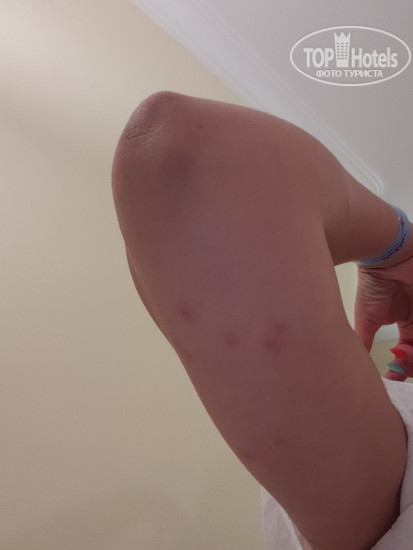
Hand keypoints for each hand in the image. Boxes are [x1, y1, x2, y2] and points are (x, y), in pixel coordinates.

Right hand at [355, 245, 412, 380]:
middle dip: (410, 367)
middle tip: (396, 369)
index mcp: (409, 328)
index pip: (411, 356)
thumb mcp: (366, 321)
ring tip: (399, 355)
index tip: (390, 379)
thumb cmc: (374, 285)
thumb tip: (355, 364)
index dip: (403, 370)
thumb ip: (364, 344)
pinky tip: (404, 349)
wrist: (385, 258)